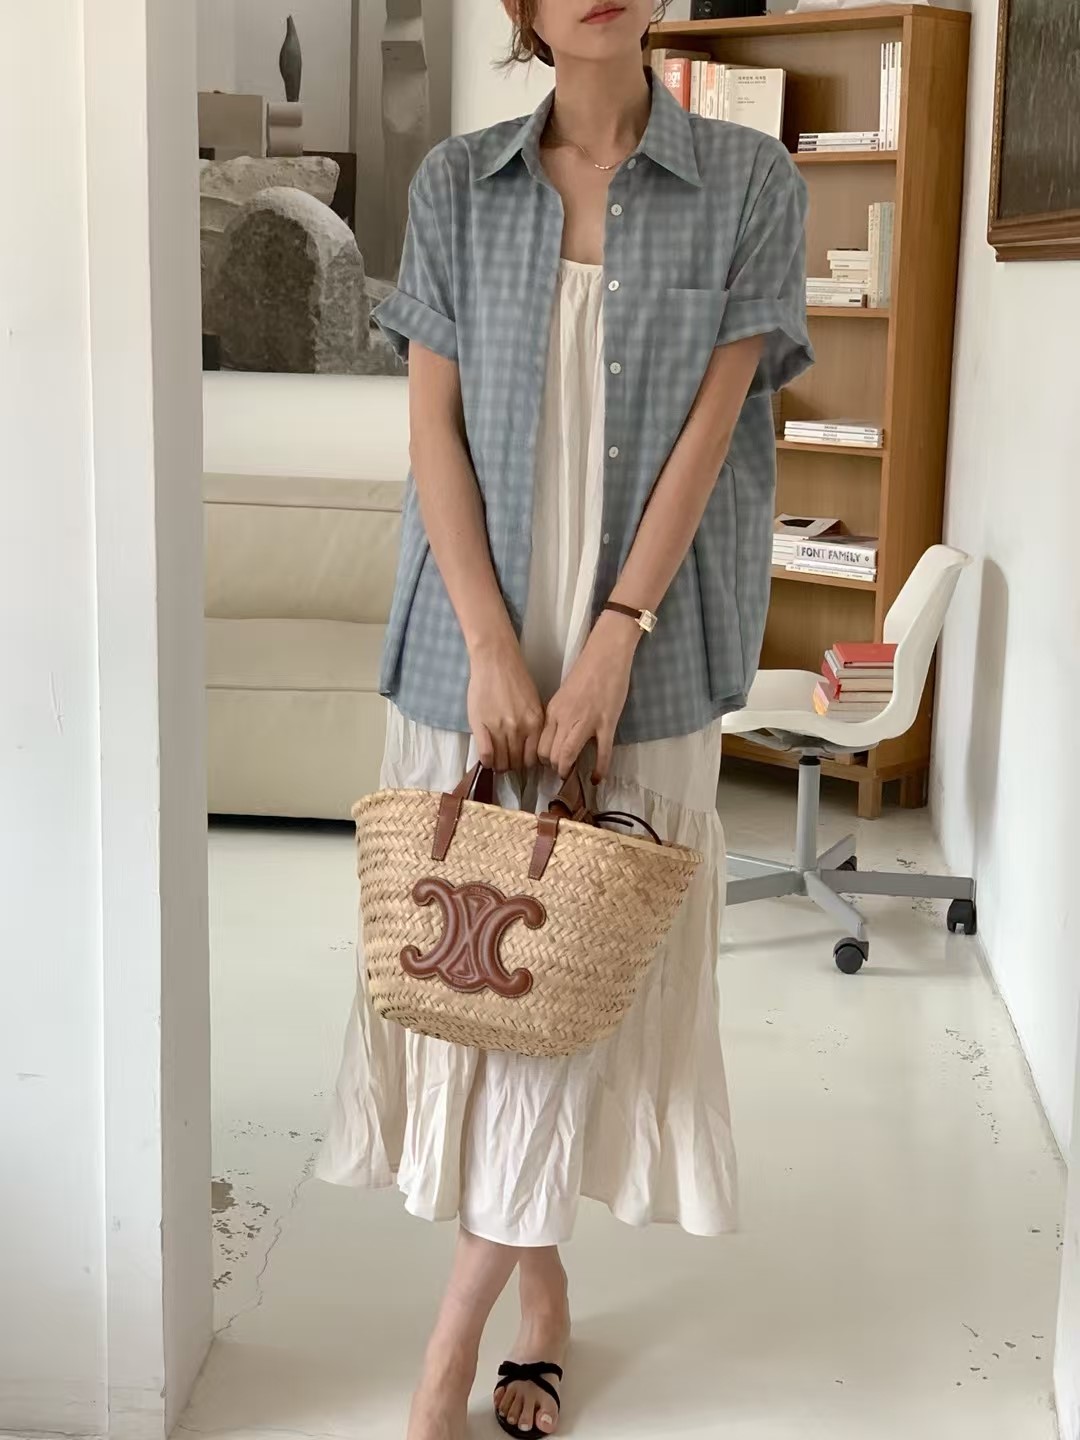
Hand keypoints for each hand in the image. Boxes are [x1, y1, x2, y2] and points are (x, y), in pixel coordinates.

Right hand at [467, 636, 544, 772]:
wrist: (495, 661)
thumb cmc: (514, 678)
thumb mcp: (533, 703)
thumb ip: (532, 726)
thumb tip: (529, 746)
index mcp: (535, 724)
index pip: (532, 758)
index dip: (525, 763)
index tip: (520, 761)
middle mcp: (520, 729)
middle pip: (516, 762)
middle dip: (511, 766)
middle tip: (506, 763)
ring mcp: (500, 728)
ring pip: (501, 761)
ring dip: (498, 765)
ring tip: (496, 762)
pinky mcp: (481, 726)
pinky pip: (485, 754)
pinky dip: (486, 761)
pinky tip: (486, 759)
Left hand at [538, 614, 636, 781]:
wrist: (606, 654)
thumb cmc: (586, 671)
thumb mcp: (564, 695)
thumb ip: (559, 716)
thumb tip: (558, 736)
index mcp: (553, 711)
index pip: (539, 744)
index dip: (542, 759)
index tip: (548, 763)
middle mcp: (565, 718)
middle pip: (550, 754)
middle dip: (554, 767)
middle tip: (561, 772)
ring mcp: (586, 722)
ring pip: (567, 756)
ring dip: (568, 770)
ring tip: (573, 775)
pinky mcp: (607, 723)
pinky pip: (602, 753)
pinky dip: (599, 769)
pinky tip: (596, 779)